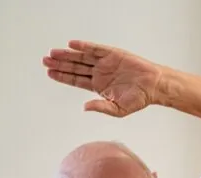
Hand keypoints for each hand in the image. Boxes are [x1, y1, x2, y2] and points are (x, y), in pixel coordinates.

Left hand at [42, 40, 163, 117]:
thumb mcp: (119, 109)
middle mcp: (99, 73)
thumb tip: (85, 107)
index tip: (50, 73)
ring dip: (68, 55)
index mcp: (99, 86)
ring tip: (53, 53)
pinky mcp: (112, 54)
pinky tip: (72, 45)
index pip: (76, 80)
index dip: (63, 76)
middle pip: (75, 67)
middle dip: (60, 64)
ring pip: (82, 57)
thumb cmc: (139, 98)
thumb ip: (101, 107)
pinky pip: (95, 49)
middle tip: (45, 61)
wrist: (154, 86)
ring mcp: (105, 62)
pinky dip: (84, 46)